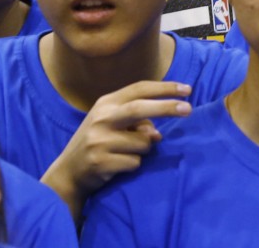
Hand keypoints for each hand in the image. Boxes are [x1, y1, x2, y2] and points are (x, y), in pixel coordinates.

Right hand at [42, 80, 191, 214]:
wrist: (69, 171)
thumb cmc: (98, 141)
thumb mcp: (112, 123)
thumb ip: (136, 121)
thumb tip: (158, 133)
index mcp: (106, 102)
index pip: (139, 89)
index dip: (164, 88)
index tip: (187, 89)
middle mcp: (101, 118)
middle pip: (140, 109)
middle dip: (166, 107)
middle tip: (188, 109)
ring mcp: (100, 140)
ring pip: (143, 142)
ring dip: (146, 149)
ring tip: (127, 152)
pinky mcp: (102, 161)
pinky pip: (135, 162)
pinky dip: (134, 164)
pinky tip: (119, 165)